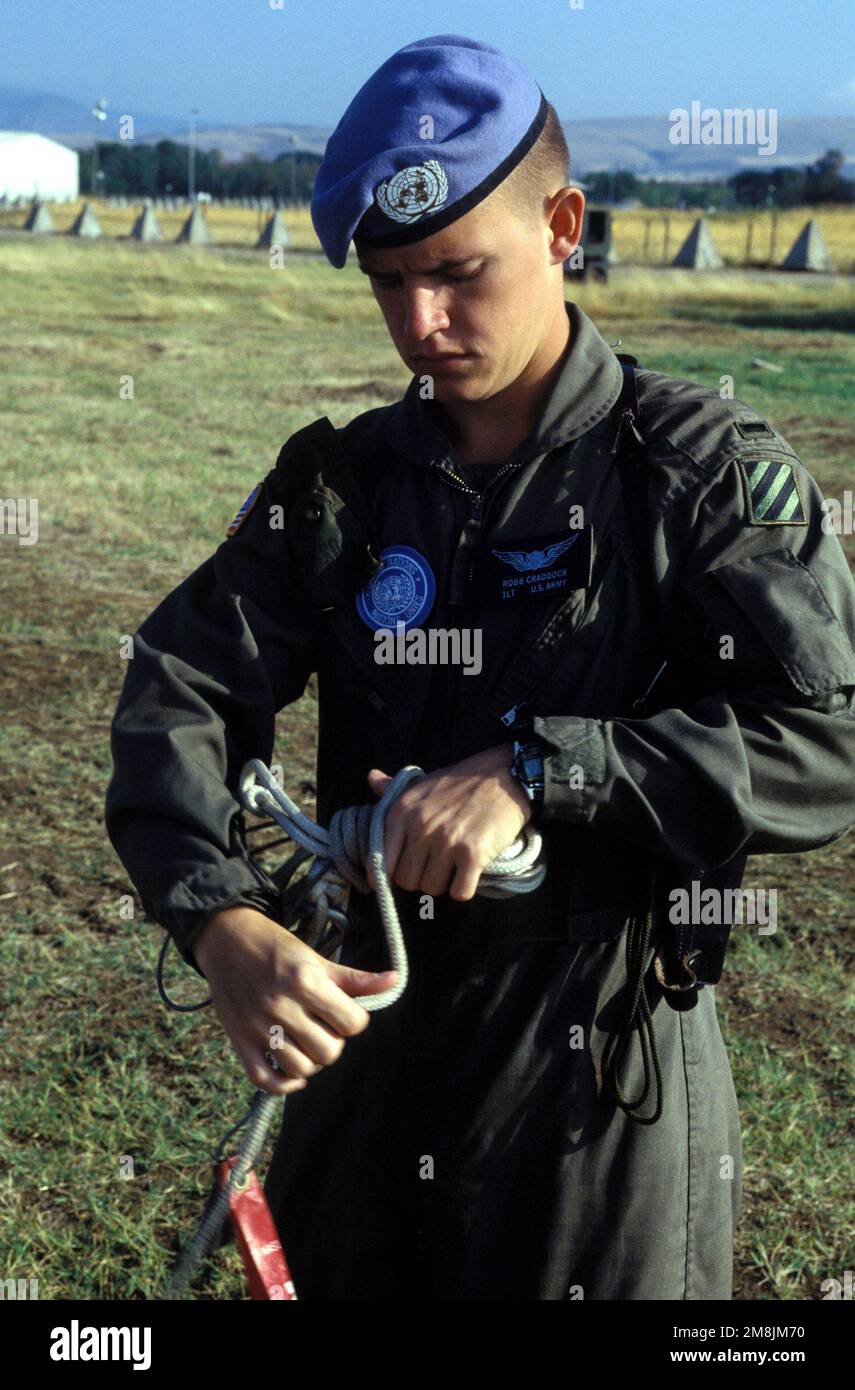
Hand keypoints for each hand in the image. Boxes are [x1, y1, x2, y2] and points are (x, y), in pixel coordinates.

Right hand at [192, 906, 397, 1094]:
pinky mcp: (239, 1041)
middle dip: (334, 1042)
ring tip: (307, 1042)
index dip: (354, 1021)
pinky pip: (265, 1080)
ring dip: (311, 1061)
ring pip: (301, 1069)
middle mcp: (282, 1006)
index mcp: (305, 981)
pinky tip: (293, 1072)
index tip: (343, 1012)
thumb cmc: (276, 947)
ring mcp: (258, 1026)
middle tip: (324, 1027)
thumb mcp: (316, 958)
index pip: (352, 1023)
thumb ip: (355, 978)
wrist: (227, 938)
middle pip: (329, 1052)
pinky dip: (284, 1084)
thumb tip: (394, 981)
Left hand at [366, 743, 530, 901]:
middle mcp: (421, 827)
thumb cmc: (462, 781)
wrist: (505, 775)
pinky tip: (470, 873)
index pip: (381, 861)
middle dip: (420, 878)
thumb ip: (394, 788)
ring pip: (432, 889)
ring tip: (454, 864)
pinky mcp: (473, 855)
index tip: (398, 877)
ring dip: (443, 883)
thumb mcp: (423, 782)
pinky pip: (460, 892)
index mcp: (402, 811)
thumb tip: (371, 778)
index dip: (387, 875)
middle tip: (435, 865)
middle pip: (406, 881)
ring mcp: (447, 842)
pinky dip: (465, 888)